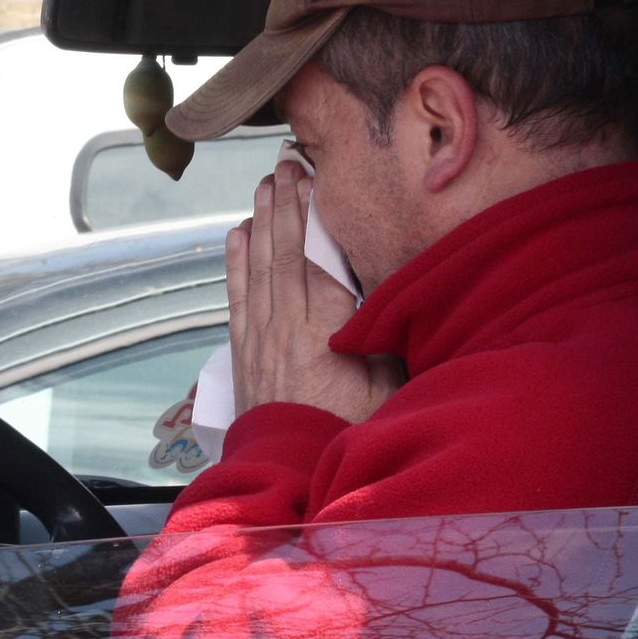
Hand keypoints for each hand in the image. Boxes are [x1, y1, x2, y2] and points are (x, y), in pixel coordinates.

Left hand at [226, 161, 402, 423]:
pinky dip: (236, 263)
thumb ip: (388, 335)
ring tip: (263, 186)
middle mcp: (285, 326)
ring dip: (260, 222)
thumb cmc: (349, 431)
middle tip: (284, 164)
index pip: (313, 256)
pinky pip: (238, 296)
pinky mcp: (246, 353)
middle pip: (282, 251)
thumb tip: (401, 293)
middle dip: (283, 204)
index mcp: (323, 329)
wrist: (294, 474)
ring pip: (258, 267)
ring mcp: (260, 338)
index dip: (309, 214)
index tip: (310, 177)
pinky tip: (238, 236)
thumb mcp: (387, 384)